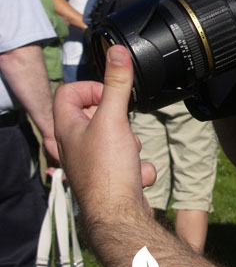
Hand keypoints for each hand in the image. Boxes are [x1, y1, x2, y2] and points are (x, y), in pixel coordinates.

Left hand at [53, 46, 155, 228]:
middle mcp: (75, 144)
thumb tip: (118, 51)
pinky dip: (137, 167)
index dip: (91, 87)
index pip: (68, 92)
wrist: (119, 215)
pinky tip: (137, 176)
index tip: (111, 95)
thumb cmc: (108, 169)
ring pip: (116, 139)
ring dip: (131, 144)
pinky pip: (127, 162)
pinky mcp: (109, 178)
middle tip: (124, 126)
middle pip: (96, 115)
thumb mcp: (114, 118)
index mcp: (67, 127)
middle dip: (120, 119)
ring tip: (130, 154)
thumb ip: (117, 84)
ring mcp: (91, 163)